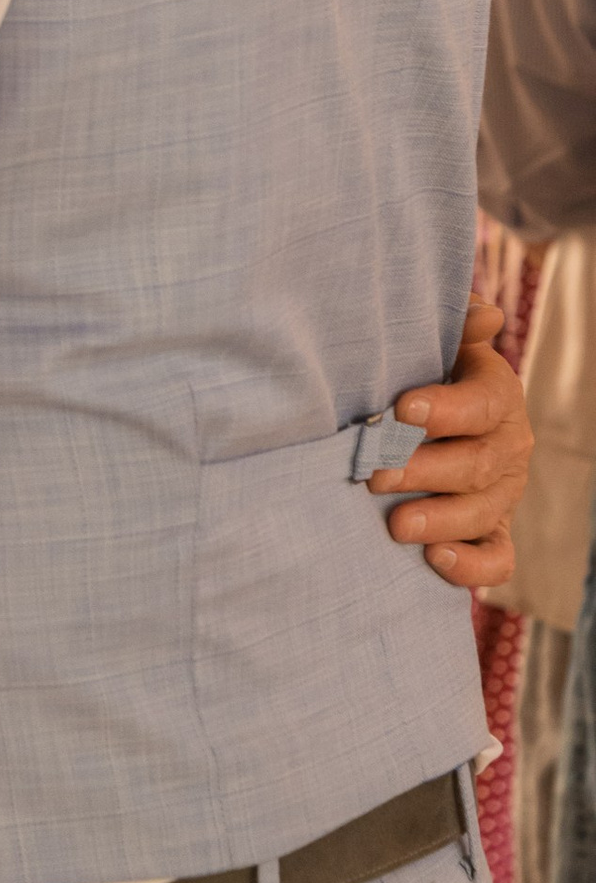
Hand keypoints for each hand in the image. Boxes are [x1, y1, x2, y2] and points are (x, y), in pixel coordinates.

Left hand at [375, 295, 526, 591]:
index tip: (402, 407)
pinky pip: (497, 559)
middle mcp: (506, 447)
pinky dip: (471, 567)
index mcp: (496, 396)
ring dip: (441, 520)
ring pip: (483, 513)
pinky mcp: (493, 533)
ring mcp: (502, 494)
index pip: (482, 403)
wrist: (432, 422)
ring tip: (397, 524)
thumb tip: (486, 315)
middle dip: (425, 470)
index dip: (446, 408)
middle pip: (476, 463)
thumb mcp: (441, 342)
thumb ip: (458, 326)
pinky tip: (433, 559)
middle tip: (375, 473)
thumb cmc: (425, 372)